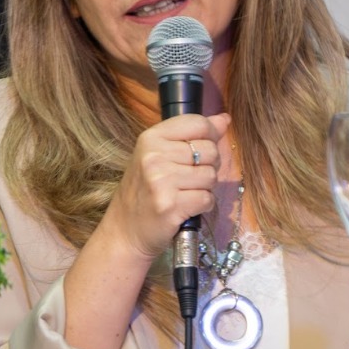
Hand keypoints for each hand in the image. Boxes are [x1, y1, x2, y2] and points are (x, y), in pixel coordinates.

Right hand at [104, 112, 231, 259]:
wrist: (124, 230)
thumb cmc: (144, 190)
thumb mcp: (160, 155)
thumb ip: (192, 135)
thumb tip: (225, 119)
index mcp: (151, 138)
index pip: (198, 123)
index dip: (211, 135)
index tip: (203, 149)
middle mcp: (154, 156)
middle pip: (209, 150)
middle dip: (208, 165)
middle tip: (190, 178)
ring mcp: (161, 181)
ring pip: (211, 176)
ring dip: (205, 187)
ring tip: (186, 192)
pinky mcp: (170, 205)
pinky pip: (207, 199)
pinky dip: (203, 205)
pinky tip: (187, 207)